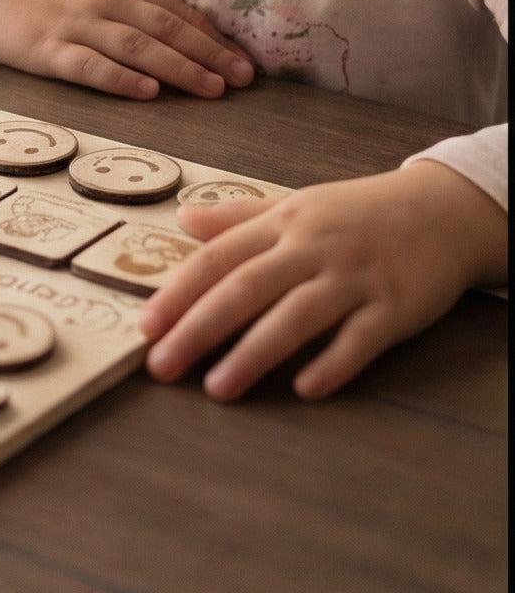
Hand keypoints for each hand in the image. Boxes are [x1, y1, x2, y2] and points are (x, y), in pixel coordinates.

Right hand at [0, 0, 254, 98]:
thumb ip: (130, 5)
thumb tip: (182, 31)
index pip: (177, 11)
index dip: (213, 38)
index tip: (245, 62)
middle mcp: (102, 0)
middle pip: (166, 28)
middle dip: (209, 55)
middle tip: (243, 80)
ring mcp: (73, 24)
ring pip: (136, 46)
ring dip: (178, 67)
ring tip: (211, 89)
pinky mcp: (44, 49)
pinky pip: (88, 64)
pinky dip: (119, 77)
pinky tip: (145, 91)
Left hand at [138, 161, 507, 399]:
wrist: (445, 208)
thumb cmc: (361, 213)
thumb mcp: (298, 204)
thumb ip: (239, 216)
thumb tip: (182, 220)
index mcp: (284, 222)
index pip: (219, 257)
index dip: (179, 292)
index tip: (145, 326)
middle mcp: (313, 246)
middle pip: (246, 287)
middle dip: (198, 328)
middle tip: (162, 367)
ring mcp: (355, 276)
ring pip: (296, 315)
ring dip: (253, 353)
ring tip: (218, 388)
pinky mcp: (395, 306)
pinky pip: (360, 338)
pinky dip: (332, 362)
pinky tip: (304, 388)